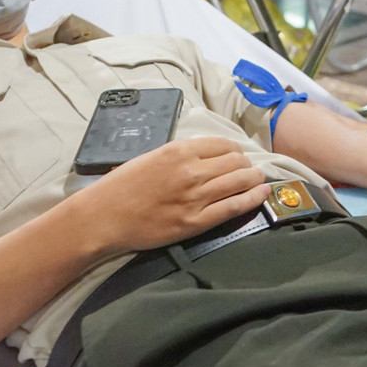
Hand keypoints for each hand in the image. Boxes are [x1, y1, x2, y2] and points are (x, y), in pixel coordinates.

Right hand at [76, 138, 271, 255]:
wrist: (105, 216)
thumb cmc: (122, 185)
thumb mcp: (152, 156)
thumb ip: (181, 154)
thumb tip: (208, 155)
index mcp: (179, 150)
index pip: (224, 145)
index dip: (236, 150)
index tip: (238, 156)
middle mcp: (192, 170)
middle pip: (237, 161)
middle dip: (247, 165)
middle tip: (249, 170)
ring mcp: (196, 197)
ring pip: (240, 181)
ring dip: (255, 179)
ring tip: (259, 180)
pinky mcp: (196, 222)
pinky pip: (234, 207)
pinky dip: (252, 199)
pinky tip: (261, 195)